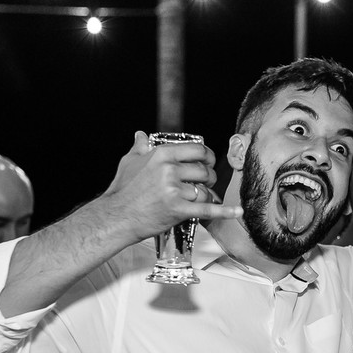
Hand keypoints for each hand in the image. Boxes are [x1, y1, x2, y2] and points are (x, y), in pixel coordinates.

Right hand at [101, 131, 239, 241]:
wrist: (116, 216)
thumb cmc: (122, 190)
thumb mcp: (129, 162)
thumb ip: (140, 147)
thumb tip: (141, 135)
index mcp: (162, 155)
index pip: (197, 150)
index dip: (207, 156)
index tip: (208, 161)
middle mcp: (170, 170)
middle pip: (204, 170)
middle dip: (209, 177)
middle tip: (204, 182)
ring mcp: (175, 190)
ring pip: (205, 190)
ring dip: (207, 194)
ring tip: (201, 197)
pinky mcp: (179, 210)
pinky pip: (207, 210)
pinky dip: (224, 211)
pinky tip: (237, 211)